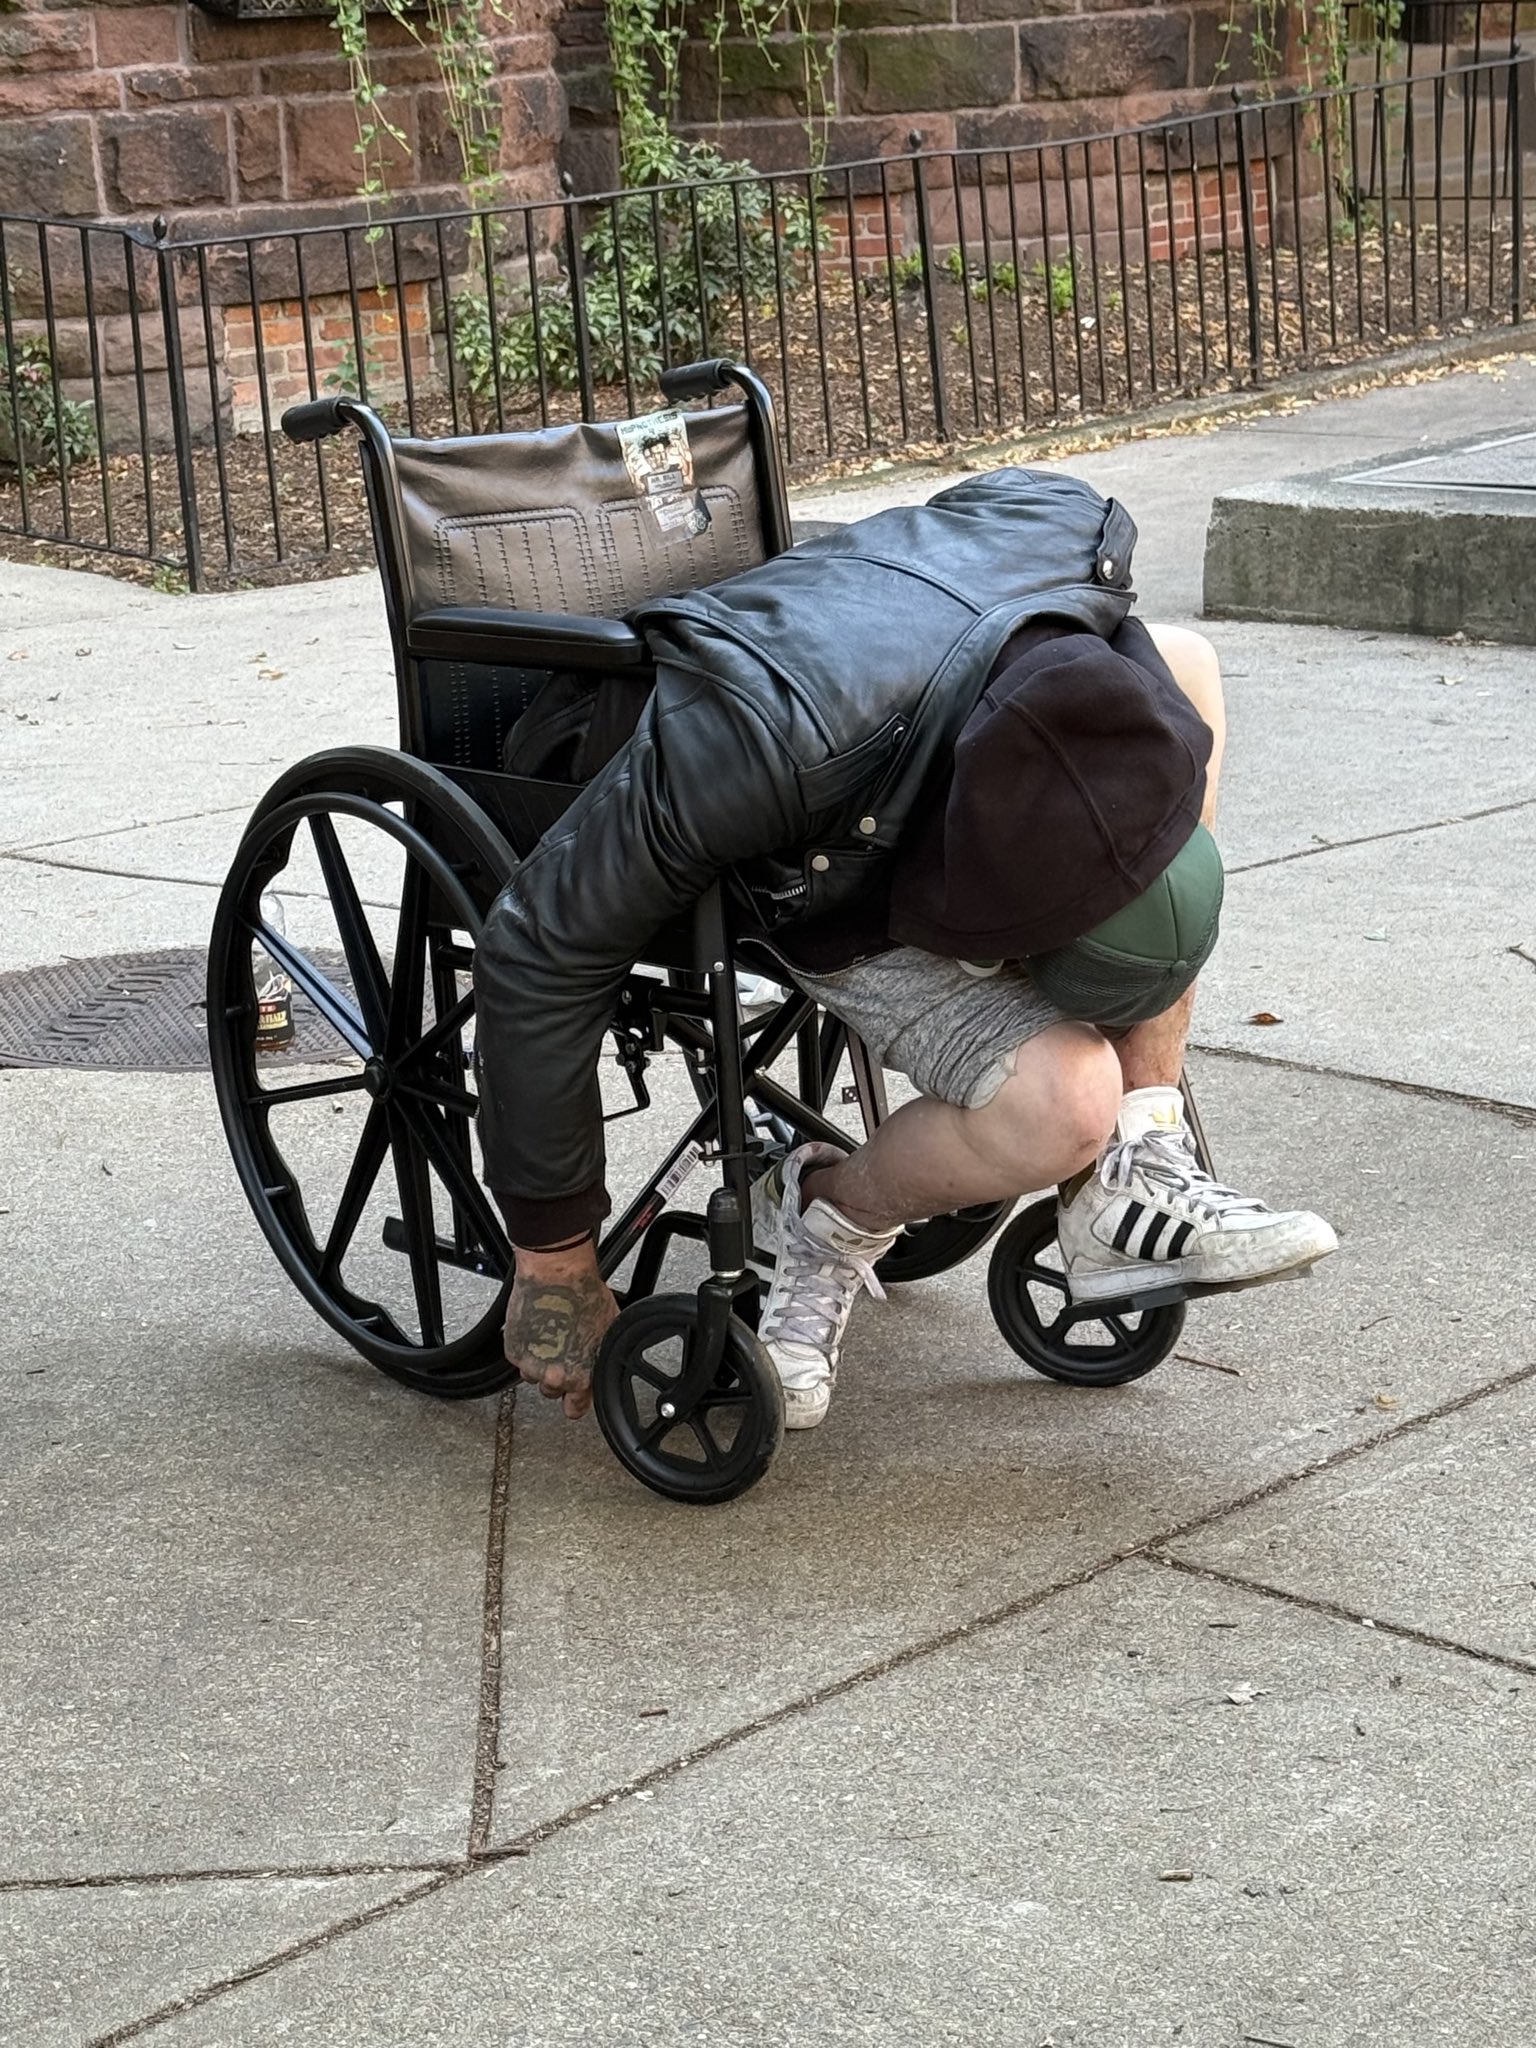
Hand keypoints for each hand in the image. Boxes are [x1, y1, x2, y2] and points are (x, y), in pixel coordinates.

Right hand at [503, 1244, 617, 1418]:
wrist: (557, 1276)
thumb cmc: (585, 1297)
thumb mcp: (608, 1333)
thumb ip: (599, 1359)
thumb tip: (599, 1367)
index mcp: (581, 1376)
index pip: (575, 1409)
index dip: (576, 1400)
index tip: (574, 1394)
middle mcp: (554, 1376)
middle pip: (551, 1391)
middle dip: (556, 1376)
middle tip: (561, 1352)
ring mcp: (531, 1365)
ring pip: (532, 1375)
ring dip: (538, 1362)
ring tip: (548, 1336)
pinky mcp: (513, 1351)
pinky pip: (518, 1358)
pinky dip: (525, 1346)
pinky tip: (536, 1328)